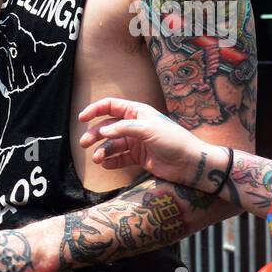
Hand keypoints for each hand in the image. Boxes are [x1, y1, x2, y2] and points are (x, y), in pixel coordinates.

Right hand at [78, 96, 219, 187]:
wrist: (189, 163)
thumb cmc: (173, 140)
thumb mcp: (148, 130)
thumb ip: (124, 128)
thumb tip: (103, 130)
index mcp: (138, 112)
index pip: (111, 106)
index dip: (95, 110)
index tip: (82, 118)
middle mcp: (135, 125)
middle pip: (108, 126)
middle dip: (95, 134)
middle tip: (84, 144)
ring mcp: (136, 142)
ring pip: (112, 144)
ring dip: (102, 150)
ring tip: (97, 159)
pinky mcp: (139, 157)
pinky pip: (120, 157)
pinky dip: (111, 161)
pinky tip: (105, 164)